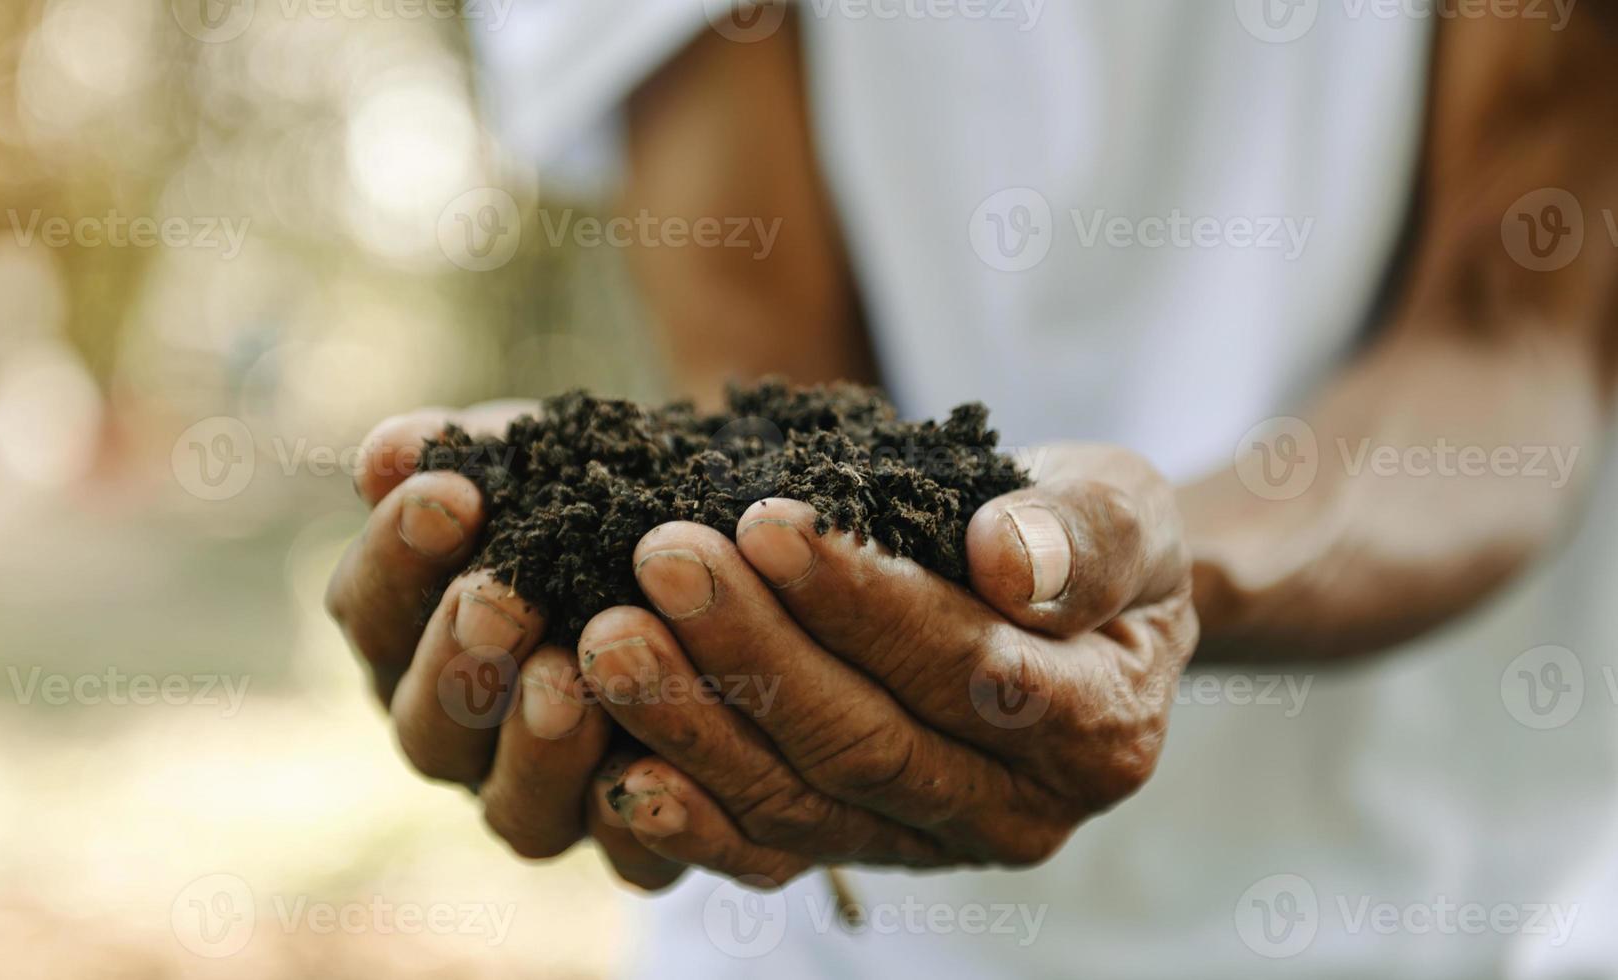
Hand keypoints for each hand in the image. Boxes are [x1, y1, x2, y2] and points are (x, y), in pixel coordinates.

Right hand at [326, 402, 684, 887]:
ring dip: (536, 747)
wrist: (717, 538)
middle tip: (502, 601)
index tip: (452, 495)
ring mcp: (544, 798)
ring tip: (569, 678)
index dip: (399, 556)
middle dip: (461, 661)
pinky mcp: (638, 839)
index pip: (370, 611)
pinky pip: (631, 860)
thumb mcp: (537, 456)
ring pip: (517, 810)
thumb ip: (462, 452)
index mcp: (411, 641)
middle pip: (428, 728)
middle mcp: (462, 736)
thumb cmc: (596, 494)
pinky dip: (641, 819)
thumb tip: (389, 454)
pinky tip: (659, 765)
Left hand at [577, 444, 1196, 882]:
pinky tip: (619, 767)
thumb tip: (1010, 560)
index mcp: (1097, 734)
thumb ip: (1085, 534)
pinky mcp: (857, 849)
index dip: (862, 602)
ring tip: (608, 637)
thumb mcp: (1120, 508)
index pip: (968, 670)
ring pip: (798, 802)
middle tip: (660, 560)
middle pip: (864, 744)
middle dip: (751, 652)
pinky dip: (689, 817)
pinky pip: (765, 850)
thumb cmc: (1084, 540)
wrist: (1059, 601)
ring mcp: (928, 845)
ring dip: (693, 723)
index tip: (765, 522)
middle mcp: (1015, 815)